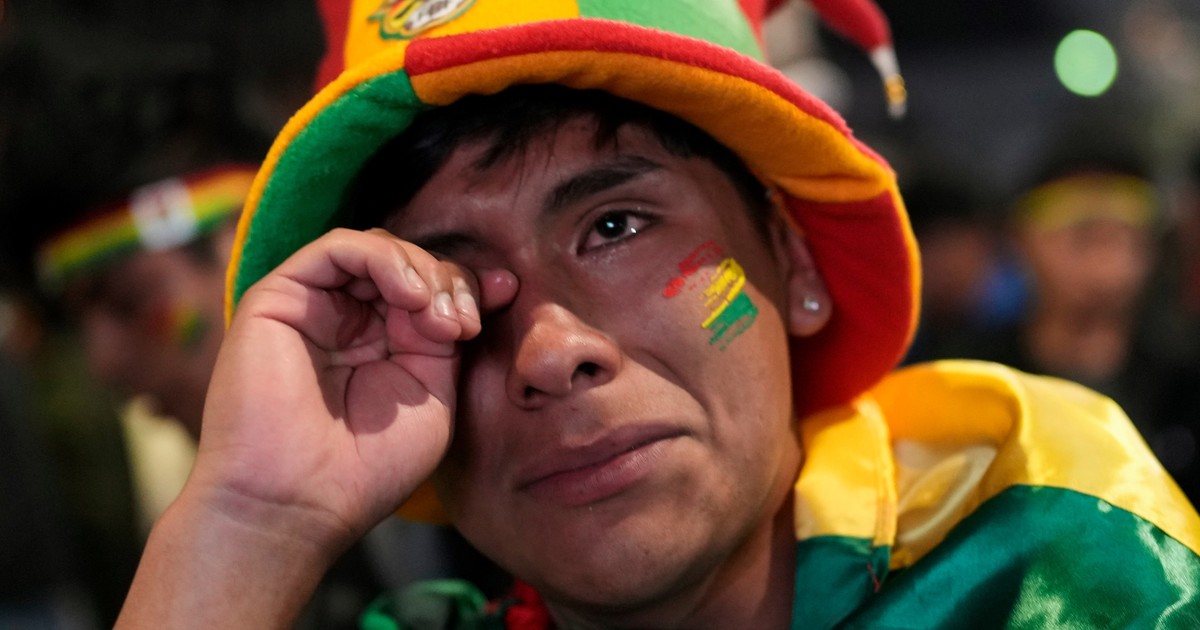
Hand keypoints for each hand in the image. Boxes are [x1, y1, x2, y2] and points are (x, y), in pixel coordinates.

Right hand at [193, 227, 515, 551]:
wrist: (295, 504)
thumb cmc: (364, 469)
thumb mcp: (433, 399)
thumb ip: (451, 341)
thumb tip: (492, 284)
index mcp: (385, 345)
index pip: (433, 289)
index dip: (469, 286)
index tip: (505, 296)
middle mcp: (348, 321)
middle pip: (410, 263)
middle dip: (450, 282)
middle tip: (464, 325)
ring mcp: (314, 307)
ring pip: (378, 249)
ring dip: (422, 270)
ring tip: (437, 318)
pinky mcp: (280, 297)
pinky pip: (338, 247)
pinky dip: (383, 259)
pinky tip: (410, 297)